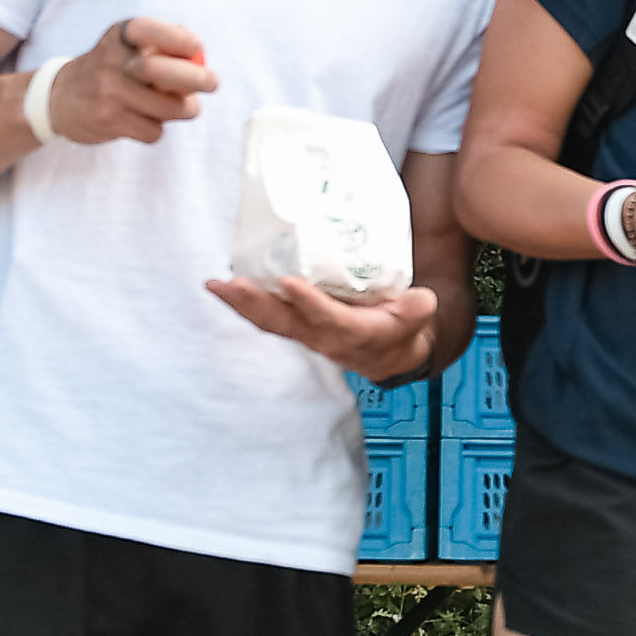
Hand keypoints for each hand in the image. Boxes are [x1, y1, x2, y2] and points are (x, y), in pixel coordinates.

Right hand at [52, 16, 217, 143]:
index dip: (178, 39)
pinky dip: (157, 128)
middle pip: (161, 71)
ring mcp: (108, 93)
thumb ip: (161, 42)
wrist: (58, 98)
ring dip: (183, 109)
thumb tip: (198, 51)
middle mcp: (111, 61)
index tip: (197, 48)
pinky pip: (153, 130)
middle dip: (196, 79)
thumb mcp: (125, 45)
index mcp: (118, 36)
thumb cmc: (108, 68)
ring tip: (180, 106)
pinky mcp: (108, 121)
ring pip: (166, 108)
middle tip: (212, 83)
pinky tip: (145, 120)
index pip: (148, 30)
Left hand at [206, 275, 441, 383]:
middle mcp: (323, 338)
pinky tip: (224, 287)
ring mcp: (306, 335)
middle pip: (284, 323)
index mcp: (355, 334)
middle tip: (230, 284)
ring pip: (269, 321)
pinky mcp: (297, 327)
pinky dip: (244, 304)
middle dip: (256, 303)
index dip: (309, 303)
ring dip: (241, 304)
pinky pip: (267, 317)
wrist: (393, 353)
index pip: (328, 320)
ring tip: (215, 285)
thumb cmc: (403, 328)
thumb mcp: (420, 318)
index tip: (290, 283)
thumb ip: (417, 310)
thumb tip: (416, 300)